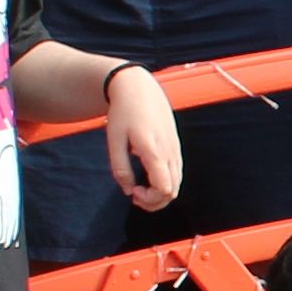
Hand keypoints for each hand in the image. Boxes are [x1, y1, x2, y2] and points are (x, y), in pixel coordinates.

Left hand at [101, 68, 183, 211]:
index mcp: (153, 149)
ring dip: (160, 194)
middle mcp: (169, 150)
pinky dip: (166, 184)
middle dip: (154, 202)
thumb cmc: (124, 112)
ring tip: (140, 190)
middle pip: (172, 191)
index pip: (163, 187)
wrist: (139, 88)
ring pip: (177, 184)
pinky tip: (150, 179)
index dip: (149, 199)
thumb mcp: (114, 139)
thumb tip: (128, 190)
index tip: (133, 192)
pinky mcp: (176, 146)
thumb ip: (120, 167)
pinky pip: (177, 173)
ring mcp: (175, 148)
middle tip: (135, 194)